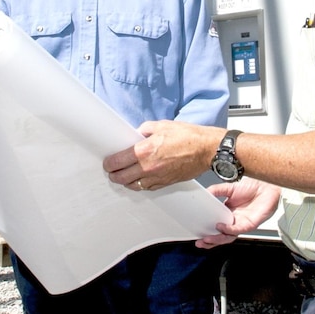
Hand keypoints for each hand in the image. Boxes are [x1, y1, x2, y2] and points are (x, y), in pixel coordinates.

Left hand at [103, 120, 221, 191]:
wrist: (206, 150)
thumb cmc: (188, 136)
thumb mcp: (162, 126)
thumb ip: (144, 130)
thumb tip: (136, 134)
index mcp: (144, 150)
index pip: (117, 161)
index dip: (109, 163)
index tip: (107, 162)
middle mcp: (148, 167)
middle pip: (121, 177)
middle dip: (113, 174)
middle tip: (111, 171)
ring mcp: (157, 177)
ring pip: (133, 186)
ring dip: (125, 182)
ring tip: (123, 176)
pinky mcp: (165, 183)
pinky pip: (147, 188)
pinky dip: (139, 185)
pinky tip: (138, 180)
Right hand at [199, 177, 278, 247]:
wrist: (266, 185)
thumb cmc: (253, 187)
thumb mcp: (229, 188)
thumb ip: (216, 191)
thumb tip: (204, 194)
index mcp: (228, 213)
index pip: (215, 226)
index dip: (206, 231)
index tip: (196, 233)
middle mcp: (234, 220)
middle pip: (220, 235)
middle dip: (209, 241)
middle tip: (199, 242)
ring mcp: (241, 224)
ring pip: (227, 237)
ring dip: (216, 239)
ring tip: (207, 239)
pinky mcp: (249, 224)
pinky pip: (237, 230)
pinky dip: (227, 230)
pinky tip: (220, 227)